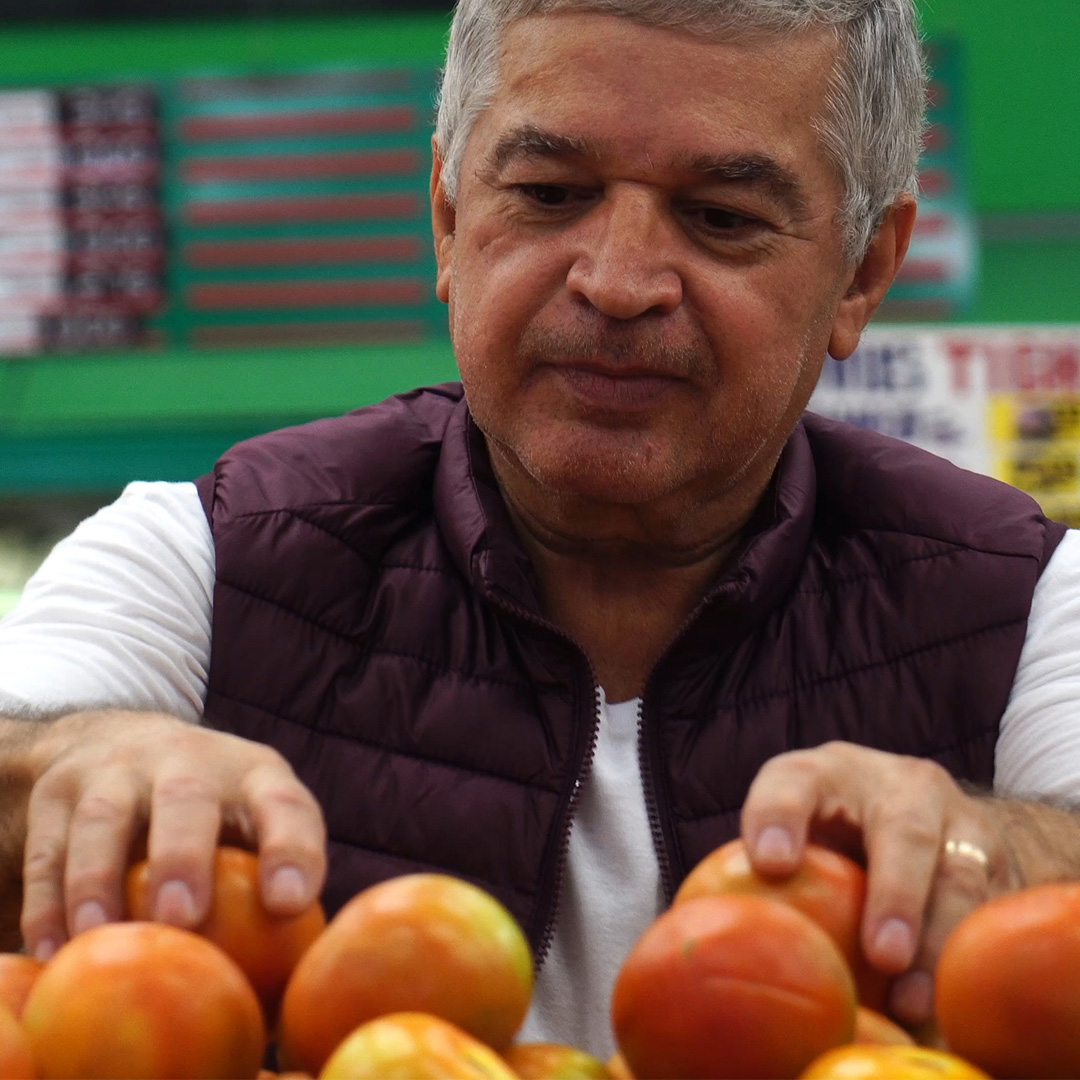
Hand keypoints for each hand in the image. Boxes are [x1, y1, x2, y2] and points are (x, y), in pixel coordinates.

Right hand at [20, 710, 326, 960]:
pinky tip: (54, 951)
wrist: (120, 739)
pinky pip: (49, 850)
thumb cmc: (212, 812)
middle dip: (184, 856)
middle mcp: (189, 760)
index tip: (289, 903)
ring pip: (105, 817)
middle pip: (187, 797)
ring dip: (99, 879)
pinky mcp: (59, 793)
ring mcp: (119, 770)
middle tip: (182, 916)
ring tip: (99, 936)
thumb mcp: (251, 821)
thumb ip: (269, 886)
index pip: (284, 802)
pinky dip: (47, 902)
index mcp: (253, 773)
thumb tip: (282, 985)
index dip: (291, 848)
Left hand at [739, 741, 1020, 1025]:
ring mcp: (956, 817)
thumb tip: (710, 932)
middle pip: (901, 830)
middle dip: (895, 893)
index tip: (770, 862)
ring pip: (959, 874)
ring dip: (938, 942)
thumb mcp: (800, 829)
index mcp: (825, 772)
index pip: (792, 782)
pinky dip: (969, 957)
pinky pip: (991, 908)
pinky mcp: (996, 858)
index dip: (778, 816)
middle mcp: (897, 784)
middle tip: (882, 954)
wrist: (924, 812)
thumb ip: (767, 867)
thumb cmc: (833, 832)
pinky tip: (945, 1002)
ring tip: (914, 1002)